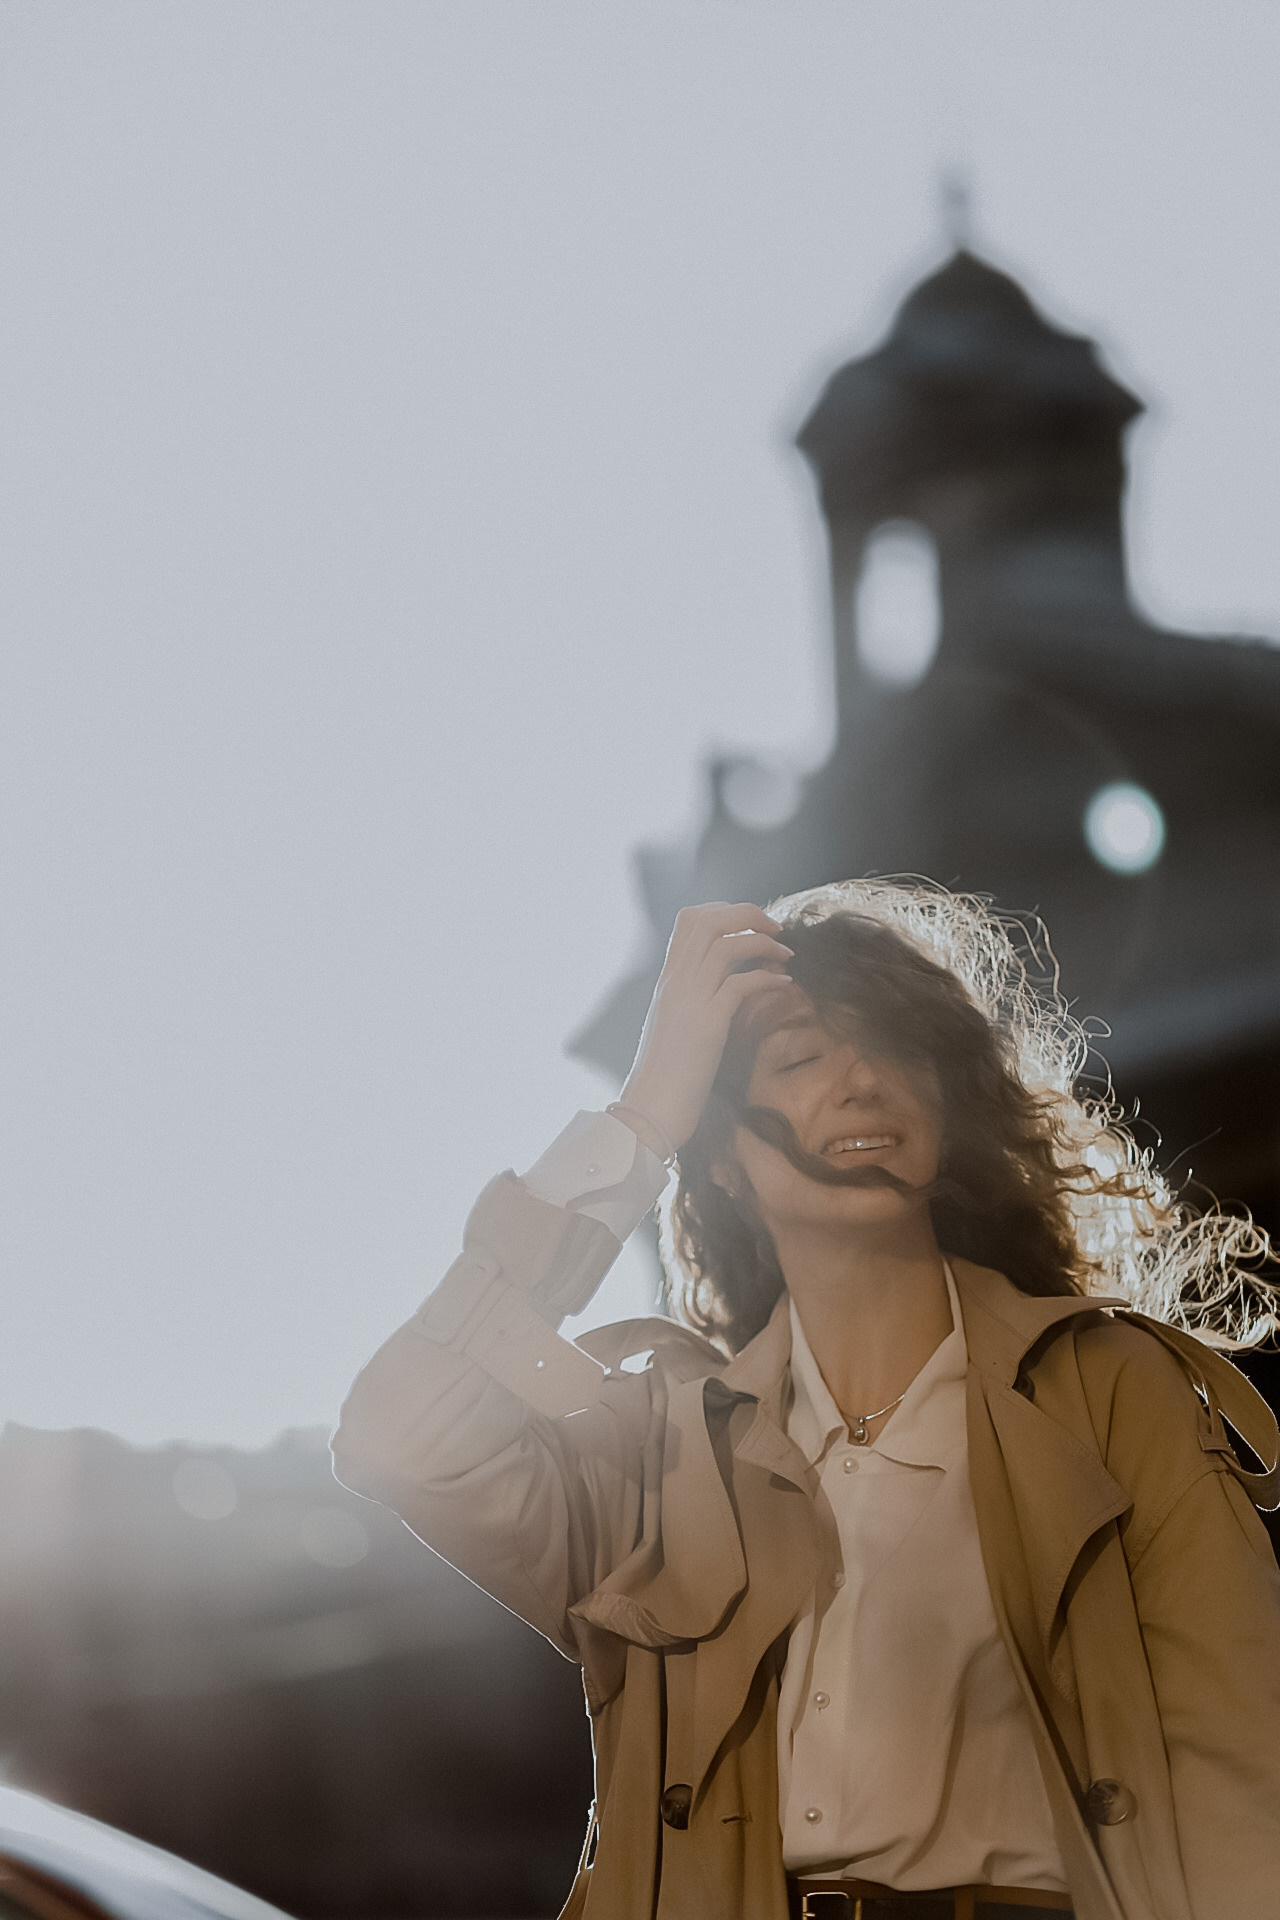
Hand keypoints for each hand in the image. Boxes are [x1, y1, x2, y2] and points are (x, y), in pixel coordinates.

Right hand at [618, 903, 796, 1148]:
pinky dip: (769, 977)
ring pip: (726, 944)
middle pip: (710, 920)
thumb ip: (694, 998)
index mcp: (669, 978)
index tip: (750, 925)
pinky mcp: (709, 1024)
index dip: (725, 910)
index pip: (690, 919)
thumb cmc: (667, 1073)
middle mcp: (677, 981)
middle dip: (748, 914)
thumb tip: (723, 985)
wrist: (652, 1108)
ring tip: (787, 954)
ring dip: (764, 943)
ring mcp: (691, 1000)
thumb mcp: (677, 1024)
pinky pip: (742, 984)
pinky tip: (786, 985)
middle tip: (775, 928)